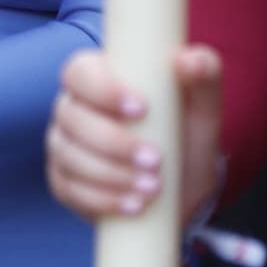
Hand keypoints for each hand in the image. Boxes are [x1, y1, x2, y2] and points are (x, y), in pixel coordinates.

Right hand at [46, 46, 223, 225]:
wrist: (181, 190)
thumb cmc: (184, 139)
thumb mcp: (201, 111)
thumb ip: (204, 76)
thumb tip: (188, 60)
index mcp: (96, 81)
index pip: (79, 72)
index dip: (102, 89)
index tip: (141, 109)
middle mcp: (71, 109)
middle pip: (71, 117)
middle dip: (113, 142)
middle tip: (155, 160)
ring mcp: (63, 146)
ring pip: (68, 155)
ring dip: (111, 174)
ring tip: (152, 188)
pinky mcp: (63, 181)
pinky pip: (67, 189)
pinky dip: (101, 200)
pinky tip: (132, 205)